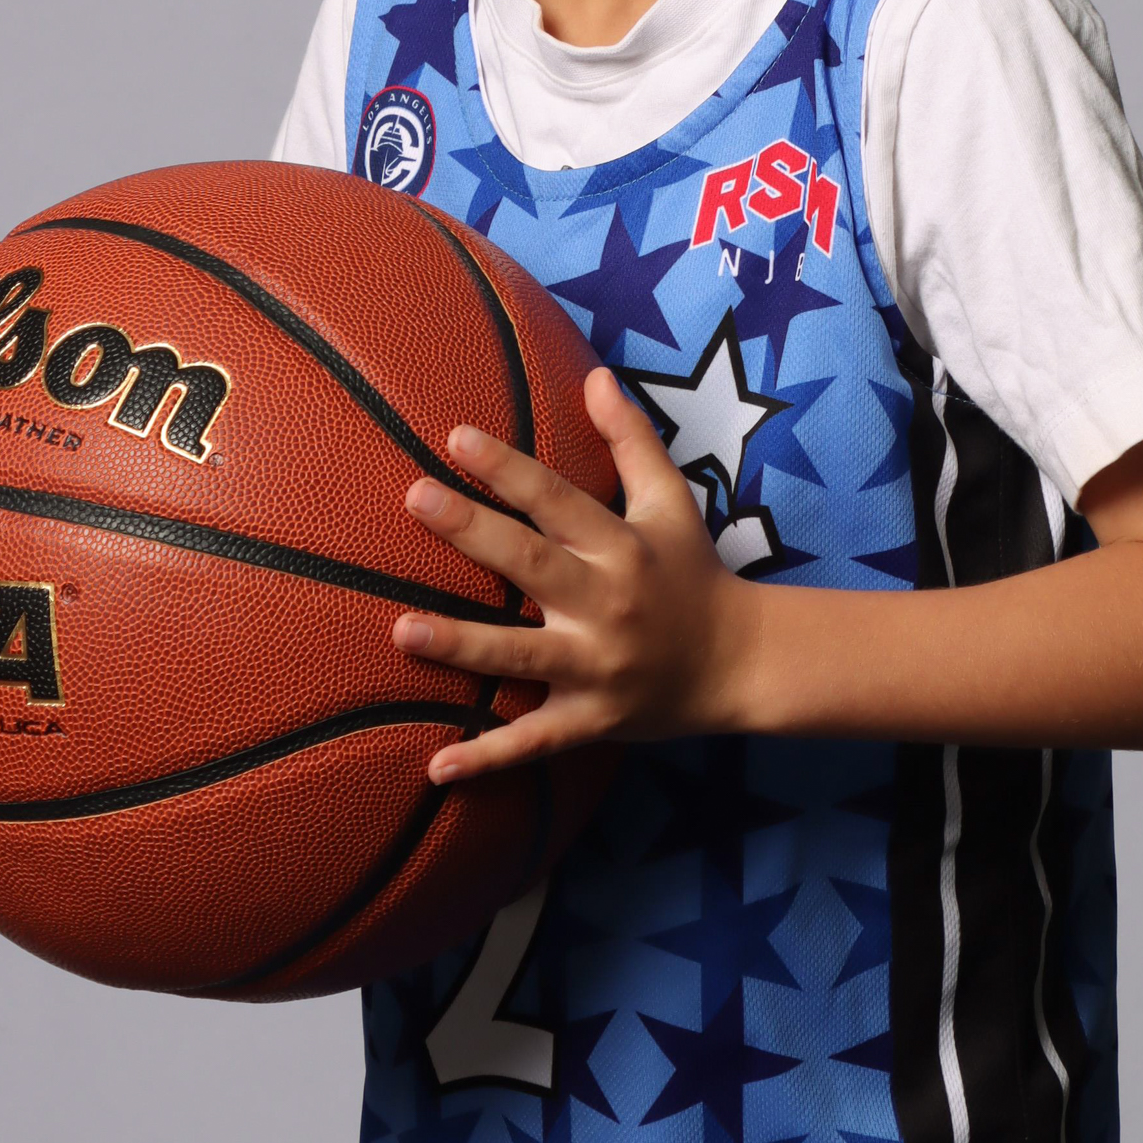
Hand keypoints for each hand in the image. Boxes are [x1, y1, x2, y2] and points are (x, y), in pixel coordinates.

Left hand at [392, 366, 750, 781]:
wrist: (741, 663)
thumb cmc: (694, 574)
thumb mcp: (671, 502)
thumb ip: (631, 440)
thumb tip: (596, 375)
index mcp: (621, 546)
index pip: (556, 499)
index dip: (507, 468)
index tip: (455, 437)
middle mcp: (607, 604)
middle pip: (531, 564)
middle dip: (473, 532)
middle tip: (415, 497)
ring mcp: (597, 667)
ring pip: (521, 656)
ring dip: (461, 645)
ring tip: (401, 630)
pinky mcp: (592, 720)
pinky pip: (534, 741)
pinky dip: (488, 758)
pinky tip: (436, 767)